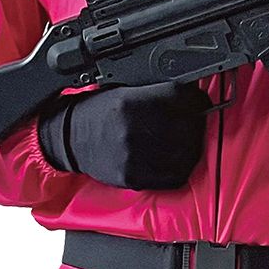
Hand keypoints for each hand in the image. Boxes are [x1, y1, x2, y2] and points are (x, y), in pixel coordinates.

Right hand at [37, 82, 210, 189]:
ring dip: (193, 145)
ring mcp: (133, 157)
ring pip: (185, 153)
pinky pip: (174, 176)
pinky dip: (182, 166)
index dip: (195, 99)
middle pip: (186, 126)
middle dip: (196, 122)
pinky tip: (178, 157)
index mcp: (129, 103)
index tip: (198, 100)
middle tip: (195, 119)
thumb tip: (191, 91)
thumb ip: (155, 90)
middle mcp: (132, 130)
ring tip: (187, 138)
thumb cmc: (98, 112)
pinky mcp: (134, 178)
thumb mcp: (123, 90)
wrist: (69, 139)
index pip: (179, 98)